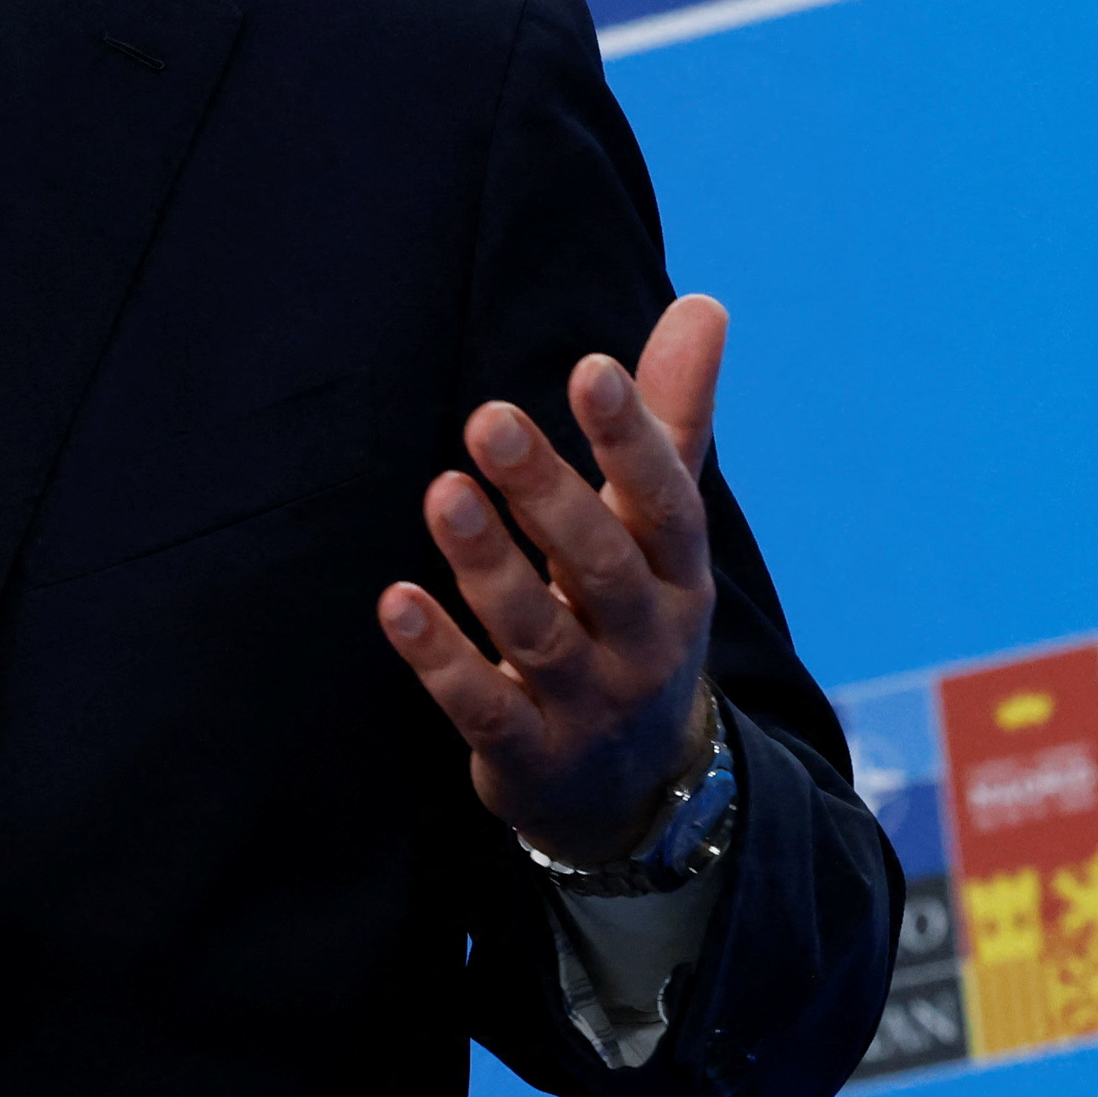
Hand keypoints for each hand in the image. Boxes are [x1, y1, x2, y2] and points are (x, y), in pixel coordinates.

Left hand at [375, 295, 726, 870]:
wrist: (633, 792)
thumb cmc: (634, 621)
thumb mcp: (659, 534)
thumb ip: (669, 422)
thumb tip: (702, 304)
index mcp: (678, 576)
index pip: (665, 503)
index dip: (633, 438)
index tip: (590, 368)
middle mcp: (645, 640)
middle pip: (599, 563)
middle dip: (547, 492)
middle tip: (489, 418)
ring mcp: (591, 705)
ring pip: (538, 634)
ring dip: (487, 564)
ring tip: (441, 491)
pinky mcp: (531, 756)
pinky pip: (484, 706)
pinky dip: (441, 658)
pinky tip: (395, 603)